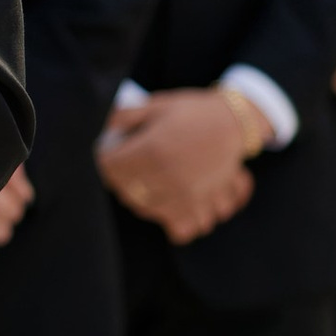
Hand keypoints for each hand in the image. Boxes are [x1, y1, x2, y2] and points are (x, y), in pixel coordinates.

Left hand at [96, 89, 261, 244]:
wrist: (235, 123)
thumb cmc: (191, 113)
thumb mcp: (156, 106)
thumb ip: (124, 116)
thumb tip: (99, 127)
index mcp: (152, 149)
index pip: (110, 168)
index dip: (105, 160)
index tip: (109, 154)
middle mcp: (169, 176)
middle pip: (125, 191)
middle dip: (121, 179)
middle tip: (128, 167)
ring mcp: (187, 195)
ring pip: (148, 211)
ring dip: (142, 199)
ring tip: (148, 183)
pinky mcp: (203, 206)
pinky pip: (182, 230)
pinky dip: (174, 222)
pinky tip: (170, 205)